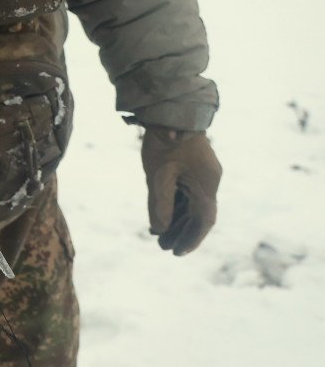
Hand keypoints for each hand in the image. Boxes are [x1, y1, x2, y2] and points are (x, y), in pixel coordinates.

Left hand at [141, 127, 221, 255]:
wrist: (170, 113)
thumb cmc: (164, 142)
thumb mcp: (158, 176)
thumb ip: (160, 204)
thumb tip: (159, 229)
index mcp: (206, 184)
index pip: (203, 220)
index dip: (192, 238)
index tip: (178, 253)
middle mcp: (209, 181)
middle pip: (198, 215)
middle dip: (182, 233)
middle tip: (164, 248)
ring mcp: (203, 174)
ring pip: (192, 205)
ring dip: (178, 221)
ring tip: (159, 237)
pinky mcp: (194, 169)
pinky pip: (187, 194)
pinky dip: (176, 206)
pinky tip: (161, 217)